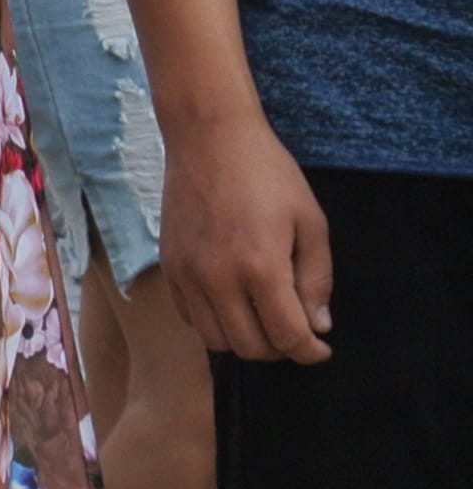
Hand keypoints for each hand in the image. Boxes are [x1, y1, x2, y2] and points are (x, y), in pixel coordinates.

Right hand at [163, 108, 333, 361]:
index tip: (320, 348)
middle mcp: (218, 278)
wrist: (209, 136)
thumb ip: (317, 279)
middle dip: (281, 349)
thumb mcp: (311, 222)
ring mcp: (187, 273)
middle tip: (295, 331)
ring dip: (245, 340)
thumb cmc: (268, 173)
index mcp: (261, 267)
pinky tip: (232, 302)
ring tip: (263, 320)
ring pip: (215, 340)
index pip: (288, 337)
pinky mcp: (169, 265)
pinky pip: (190, 316)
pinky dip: (214, 322)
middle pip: (250, 347)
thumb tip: (317, 325)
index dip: (310, 352)